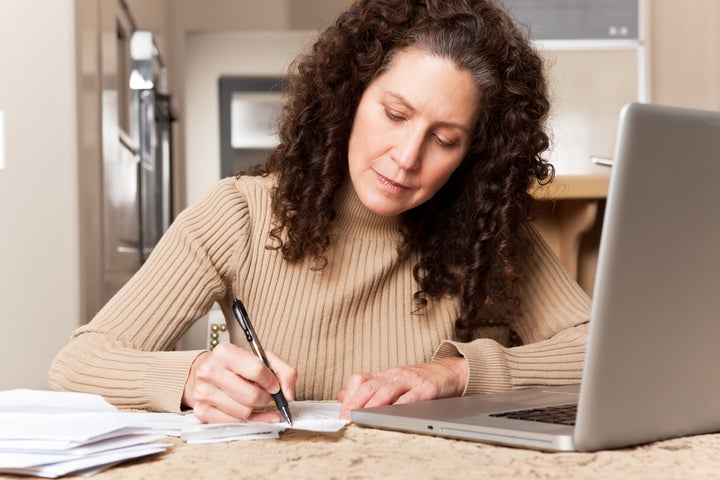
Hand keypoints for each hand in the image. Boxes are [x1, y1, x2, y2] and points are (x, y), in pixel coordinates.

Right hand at [182, 343, 296, 422]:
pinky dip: (248, 420)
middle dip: (265, 398)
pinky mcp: (201, 411)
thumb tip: (288, 395)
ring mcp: (203, 392)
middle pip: (251, 396)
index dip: (271, 381)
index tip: (274, 385)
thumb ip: (284, 371)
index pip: (257, 370)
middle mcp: (210, 371)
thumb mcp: (262, 359)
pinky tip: (251, 413)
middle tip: (266, 395)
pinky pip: (234, 423)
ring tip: (254, 400)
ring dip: (255, 409)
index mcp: (225, 352)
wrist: (208, 371)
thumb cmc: (238, 365)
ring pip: (243, 412)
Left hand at [337, 357, 467, 418]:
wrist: (450, 372)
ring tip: (362, 417)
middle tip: (346, 418)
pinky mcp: (428, 387)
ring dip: (372, 405)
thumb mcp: (392, 382)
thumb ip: (368, 389)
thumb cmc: (419, 381)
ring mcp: (411, 380)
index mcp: (384, 375)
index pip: (359, 380)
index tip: (340, 413)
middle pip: (370, 385)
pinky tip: (393, 415)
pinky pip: (413, 396)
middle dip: (355, 402)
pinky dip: (401, 406)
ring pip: (387, 389)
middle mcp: (394, 375)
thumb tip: (341, 396)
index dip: (348, 396)